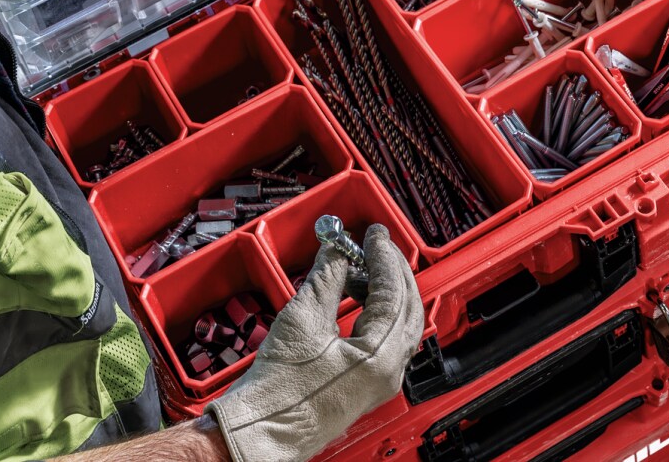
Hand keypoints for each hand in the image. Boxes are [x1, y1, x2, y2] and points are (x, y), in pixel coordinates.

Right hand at [205, 225, 422, 461]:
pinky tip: (353, 297)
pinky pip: (386, 339)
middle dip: (392, 271)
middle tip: (375, 245)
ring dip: (385, 291)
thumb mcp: (301, 320)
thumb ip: (326, 277)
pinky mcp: (367, 384)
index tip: (372, 235)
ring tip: (359, 267)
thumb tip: (337, 249)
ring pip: (400, 324)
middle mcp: (389, 372)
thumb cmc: (276, 393)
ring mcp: (380, 381)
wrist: (259, 433)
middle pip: (408, 308)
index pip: (394, 292)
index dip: (383, 256)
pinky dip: (376, 312)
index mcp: (379, 357)